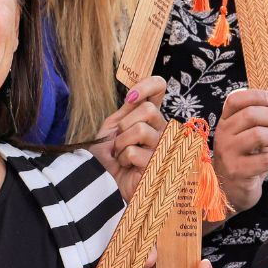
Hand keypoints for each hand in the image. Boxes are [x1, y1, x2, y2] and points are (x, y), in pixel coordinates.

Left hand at [91, 76, 167, 201]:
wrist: (103, 181)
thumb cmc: (108, 156)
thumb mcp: (113, 128)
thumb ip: (126, 111)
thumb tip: (135, 96)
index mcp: (150, 117)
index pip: (159, 88)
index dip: (147, 85)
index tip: (131, 97)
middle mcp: (162, 129)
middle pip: (149, 109)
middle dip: (125, 125)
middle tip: (119, 141)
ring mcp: (164, 147)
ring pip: (140, 130)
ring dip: (121, 143)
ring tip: (120, 155)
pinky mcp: (159, 165)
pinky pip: (134, 152)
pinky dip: (123, 159)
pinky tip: (126, 167)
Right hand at [210, 88, 267, 214]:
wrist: (229, 191)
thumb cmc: (242, 159)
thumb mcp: (242, 137)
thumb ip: (254, 121)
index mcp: (224, 123)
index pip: (234, 100)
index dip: (256, 94)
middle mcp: (223, 136)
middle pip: (251, 114)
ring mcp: (229, 154)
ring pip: (259, 135)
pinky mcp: (238, 172)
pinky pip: (265, 159)